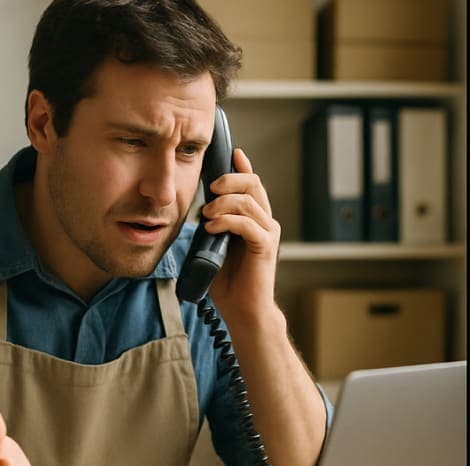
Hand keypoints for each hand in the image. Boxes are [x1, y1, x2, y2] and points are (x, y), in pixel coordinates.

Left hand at [200, 147, 280, 326]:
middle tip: (212, 187)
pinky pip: (247, 223)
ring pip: (248, 201)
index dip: (242, 166)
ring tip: (206, 215)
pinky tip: (212, 227)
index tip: (231, 152)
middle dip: (230, 179)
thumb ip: (214, 222)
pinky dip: (227, 221)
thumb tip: (201, 204)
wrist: (242, 309)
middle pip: (253, 184)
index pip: (252, 183)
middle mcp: (266, 222)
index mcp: (255, 219)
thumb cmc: (228, 280)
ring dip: (223, 203)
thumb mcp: (214, 243)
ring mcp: (268, 234)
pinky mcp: (265, 247)